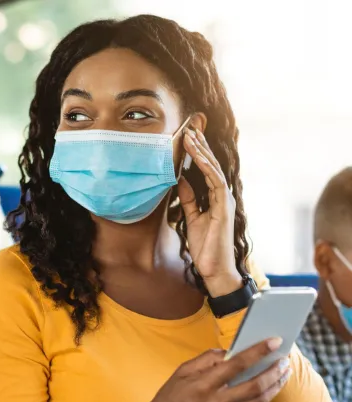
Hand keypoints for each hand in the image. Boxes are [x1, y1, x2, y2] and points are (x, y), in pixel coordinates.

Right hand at [125, 338, 290, 401]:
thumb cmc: (170, 397)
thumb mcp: (182, 371)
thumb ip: (206, 359)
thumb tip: (228, 352)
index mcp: (204, 384)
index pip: (237, 364)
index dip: (258, 351)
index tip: (273, 342)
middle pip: (255, 386)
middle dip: (274, 371)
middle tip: (285, 361)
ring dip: (274, 387)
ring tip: (283, 374)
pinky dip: (256, 401)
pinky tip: (261, 391)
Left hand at [178, 128, 240, 296]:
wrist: (214, 269)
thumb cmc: (205, 246)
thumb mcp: (192, 218)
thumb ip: (189, 200)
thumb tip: (181, 182)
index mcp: (215, 198)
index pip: (206, 171)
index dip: (197, 154)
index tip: (187, 138)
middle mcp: (222, 196)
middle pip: (211, 166)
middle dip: (200, 146)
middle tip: (189, 128)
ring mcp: (225, 201)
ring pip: (214, 170)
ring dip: (202, 152)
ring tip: (191, 136)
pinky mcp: (225, 208)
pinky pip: (217, 183)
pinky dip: (207, 168)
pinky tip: (198, 156)